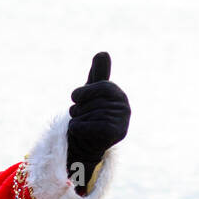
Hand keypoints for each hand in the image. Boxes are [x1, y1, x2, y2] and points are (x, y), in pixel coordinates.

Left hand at [66, 52, 130, 192]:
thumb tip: (102, 52)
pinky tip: (82, 134)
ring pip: (86, 115)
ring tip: (83, 126)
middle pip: (92, 102)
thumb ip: (97, 75)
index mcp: (119, 96)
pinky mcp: (113, 135)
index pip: (101, 87)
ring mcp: (121, 122)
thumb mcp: (91, 93)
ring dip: (77, 120)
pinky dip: (77, 129)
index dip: (83, 92)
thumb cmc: (88, 116)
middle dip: (78, 108)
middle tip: (80, 116)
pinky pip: (85, 126)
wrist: (86, 145)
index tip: (74, 97)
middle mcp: (124, 108)